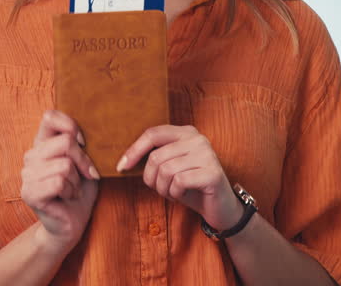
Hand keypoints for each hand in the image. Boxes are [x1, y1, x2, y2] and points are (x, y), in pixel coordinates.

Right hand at [20, 110, 100, 251]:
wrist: (72, 223)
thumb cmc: (81, 189)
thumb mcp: (86, 161)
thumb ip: (81, 143)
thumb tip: (86, 131)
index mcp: (42, 143)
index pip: (49, 117)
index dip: (71, 126)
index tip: (84, 143)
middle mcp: (31, 156)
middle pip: (65, 142)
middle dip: (83, 161)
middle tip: (85, 175)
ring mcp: (27, 175)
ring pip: (65, 165)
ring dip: (77, 181)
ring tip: (73, 189)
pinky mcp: (29, 193)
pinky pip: (59, 182)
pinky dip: (71, 191)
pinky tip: (68, 198)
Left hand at [117, 124, 242, 231]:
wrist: (219, 208)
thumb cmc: (190, 187)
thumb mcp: (170, 168)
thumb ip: (154, 157)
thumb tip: (124, 160)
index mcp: (186, 132)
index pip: (152, 134)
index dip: (134, 150)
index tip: (121, 167)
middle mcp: (198, 139)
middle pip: (156, 156)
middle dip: (152, 179)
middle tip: (162, 189)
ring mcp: (207, 154)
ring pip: (166, 170)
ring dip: (164, 189)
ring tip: (173, 193)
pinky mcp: (213, 172)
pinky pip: (179, 182)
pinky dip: (175, 194)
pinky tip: (183, 196)